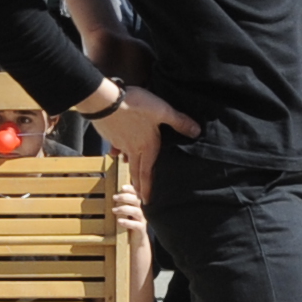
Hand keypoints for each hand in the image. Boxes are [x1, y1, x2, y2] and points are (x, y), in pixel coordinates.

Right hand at [95, 83, 199, 202]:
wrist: (104, 100)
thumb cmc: (136, 105)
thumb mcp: (162, 111)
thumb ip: (179, 122)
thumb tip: (196, 132)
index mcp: (147, 146)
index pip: (148, 173)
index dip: (148, 188)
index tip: (147, 201)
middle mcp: (133, 148)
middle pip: (136, 171)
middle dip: (138, 185)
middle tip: (140, 198)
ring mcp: (120, 142)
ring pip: (126, 159)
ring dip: (130, 169)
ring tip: (132, 176)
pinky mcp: (110, 134)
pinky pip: (116, 148)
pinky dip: (118, 152)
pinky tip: (117, 153)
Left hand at [109, 184, 146, 241]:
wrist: (137, 241)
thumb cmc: (128, 226)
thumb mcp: (124, 214)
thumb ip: (120, 206)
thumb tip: (110, 198)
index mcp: (136, 206)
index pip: (136, 194)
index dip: (131, 189)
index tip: (122, 187)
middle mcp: (140, 211)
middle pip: (136, 200)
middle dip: (125, 197)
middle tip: (114, 198)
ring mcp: (141, 220)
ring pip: (137, 211)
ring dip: (124, 209)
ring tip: (113, 210)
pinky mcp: (141, 230)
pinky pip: (137, 225)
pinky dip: (128, 222)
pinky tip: (120, 221)